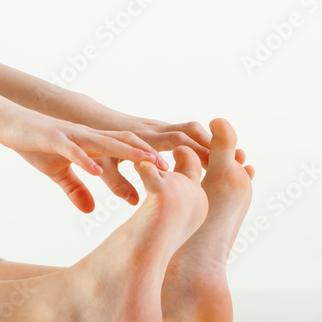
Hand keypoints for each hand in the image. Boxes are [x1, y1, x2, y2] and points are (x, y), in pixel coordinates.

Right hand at [0, 108, 166, 212]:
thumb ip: (75, 189)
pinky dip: (85, 159)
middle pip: (126, 142)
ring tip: (150, 163)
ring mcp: (71, 136)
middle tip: (176, 168)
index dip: (151, 158)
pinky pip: (72, 149)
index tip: (175, 172)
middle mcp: (87, 136)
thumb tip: (90, 210)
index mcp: (92, 143)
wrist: (8, 122)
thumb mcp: (56, 173)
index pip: (128, 148)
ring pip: (106, 142)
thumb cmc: (34, 144)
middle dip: (152, 154)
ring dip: (129, 152)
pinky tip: (97, 170)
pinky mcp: (52, 138)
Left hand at [90, 118, 247, 204]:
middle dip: (211, 145)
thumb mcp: (103, 166)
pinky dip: (200, 142)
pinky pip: (185, 132)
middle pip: (189, 130)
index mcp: (141, 138)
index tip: (214, 165)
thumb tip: (135, 202)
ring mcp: (157, 127)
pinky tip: (213, 159)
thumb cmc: (93, 146)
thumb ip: (117, 184)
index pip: (174, 140)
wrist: (87, 119)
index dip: (194, 151)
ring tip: (231, 160)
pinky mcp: (159, 129)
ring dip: (210, 142)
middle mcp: (152, 129)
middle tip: (234, 161)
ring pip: (190, 129)